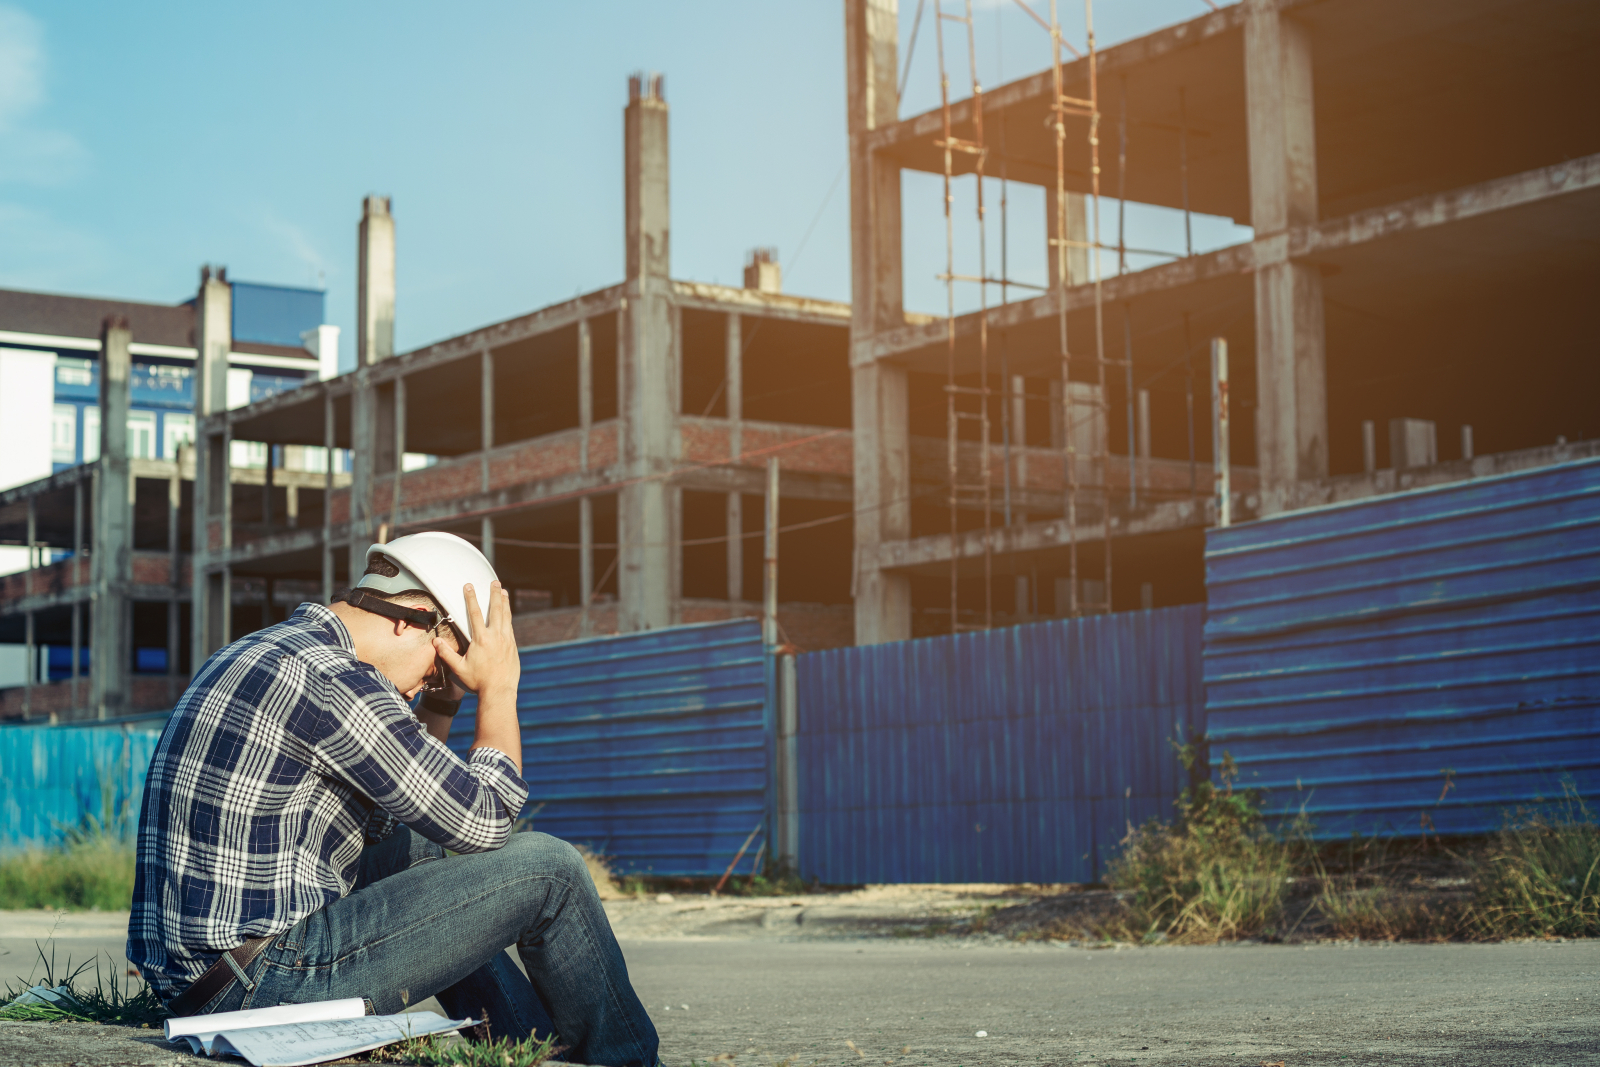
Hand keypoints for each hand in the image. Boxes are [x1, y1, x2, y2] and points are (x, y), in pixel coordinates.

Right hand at [433, 581, 520, 700]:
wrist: (499, 691)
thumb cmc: (478, 681)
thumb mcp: (459, 668)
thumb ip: (447, 653)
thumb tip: (436, 641)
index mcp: (481, 639)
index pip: (475, 613)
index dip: (471, 598)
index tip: (469, 586)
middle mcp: (496, 636)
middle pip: (496, 609)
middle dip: (494, 594)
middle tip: (494, 582)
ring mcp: (506, 640)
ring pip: (506, 616)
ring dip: (504, 602)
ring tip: (504, 592)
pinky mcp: (513, 646)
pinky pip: (510, 626)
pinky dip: (509, 616)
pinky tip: (508, 613)